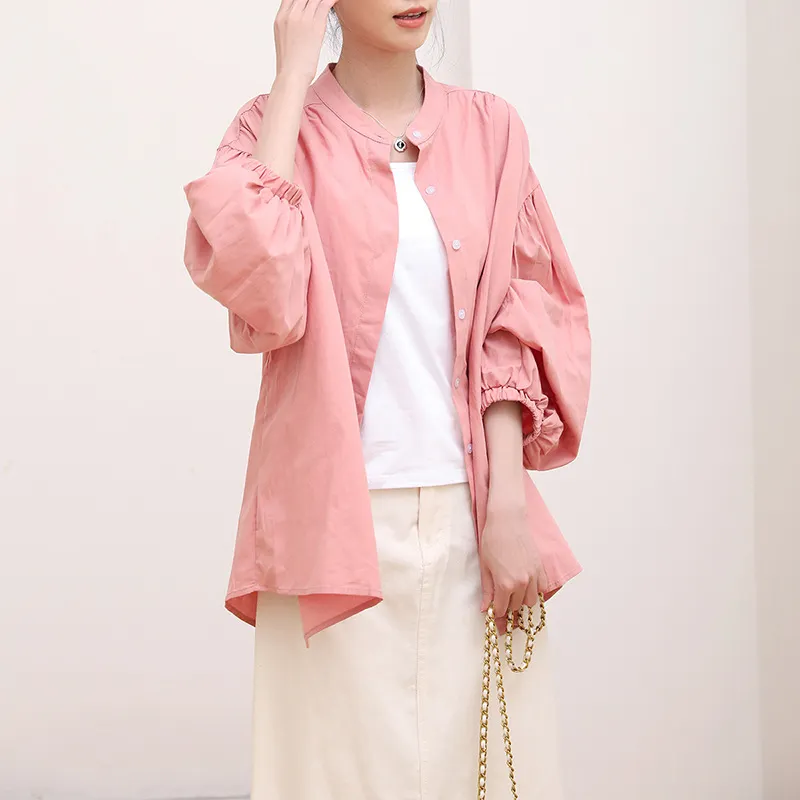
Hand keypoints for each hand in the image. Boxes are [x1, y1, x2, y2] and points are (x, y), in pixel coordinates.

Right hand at [274, 0, 338, 85]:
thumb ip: (290, 27)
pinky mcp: (315, 25)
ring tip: (329, 2)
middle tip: (319, 3)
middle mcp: (290, 14)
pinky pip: (325, 3)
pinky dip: (332, 0)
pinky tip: (336, 0)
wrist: (292, 76)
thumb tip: (298, 26)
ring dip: (322, 0)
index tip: (308, 2)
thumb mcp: (285, 41)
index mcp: (280, 18)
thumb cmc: (291, 65)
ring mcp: (302, 18)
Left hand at [479, 496, 543, 618]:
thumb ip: (487, 590)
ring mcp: (534, 576)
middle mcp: (522, 583)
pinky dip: (535, 591)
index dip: (496, 612)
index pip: (502, 609)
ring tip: (513, 593)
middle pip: (517, 607)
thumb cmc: (493, 541)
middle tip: (501, 601)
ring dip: (522, 601)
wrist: (508, 521)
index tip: (493, 612)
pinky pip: (542, 589)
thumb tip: (485, 609)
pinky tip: (525, 586)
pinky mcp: (541, 569)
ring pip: (531, 601)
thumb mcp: (485, 567)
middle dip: (508, 607)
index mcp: (506, 584)